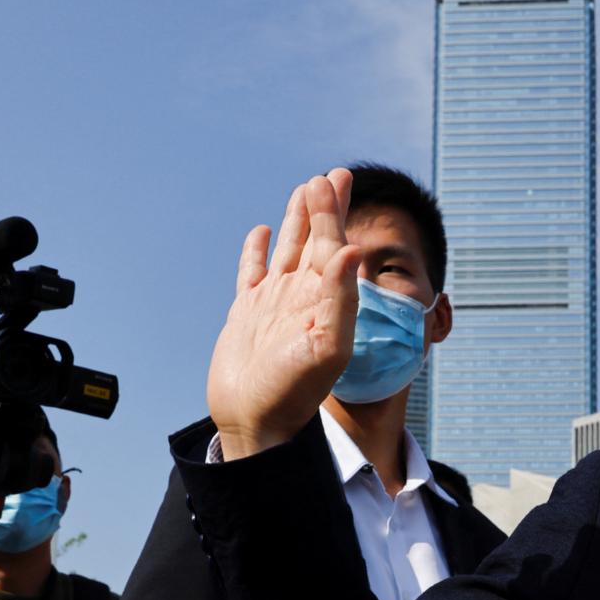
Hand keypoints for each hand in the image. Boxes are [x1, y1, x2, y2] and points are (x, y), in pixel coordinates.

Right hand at [207, 169, 362, 459]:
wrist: (256, 424)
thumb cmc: (293, 393)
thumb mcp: (326, 346)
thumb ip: (341, 298)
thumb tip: (352, 251)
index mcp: (324, 301)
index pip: (333, 246)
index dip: (335, 213)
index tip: (335, 181)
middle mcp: (302, 298)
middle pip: (316, 241)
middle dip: (325, 208)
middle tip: (335, 175)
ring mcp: (274, 304)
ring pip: (288, 251)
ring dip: (297, 221)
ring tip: (305, 190)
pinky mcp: (247, 315)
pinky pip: (252, 274)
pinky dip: (256, 252)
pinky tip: (261, 233)